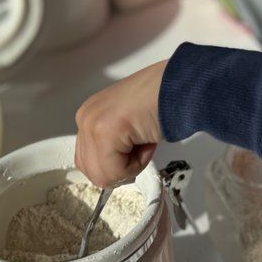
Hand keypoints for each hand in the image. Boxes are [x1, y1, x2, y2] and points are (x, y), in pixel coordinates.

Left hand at [75, 61, 166, 186]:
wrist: (176, 86)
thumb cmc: (159, 101)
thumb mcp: (126, 122)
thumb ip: (112, 143)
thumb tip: (111, 170)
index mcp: (89, 116)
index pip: (89, 162)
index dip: (117, 164)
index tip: (135, 144)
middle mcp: (85, 118)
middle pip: (93, 172)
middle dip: (122, 167)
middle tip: (141, 144)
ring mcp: (92, 124)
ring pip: (104, 175)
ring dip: (130, 166)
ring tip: (143, 140)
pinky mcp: (104, 132)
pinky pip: (117, 170)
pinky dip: (138, 163)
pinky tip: (147, 140)